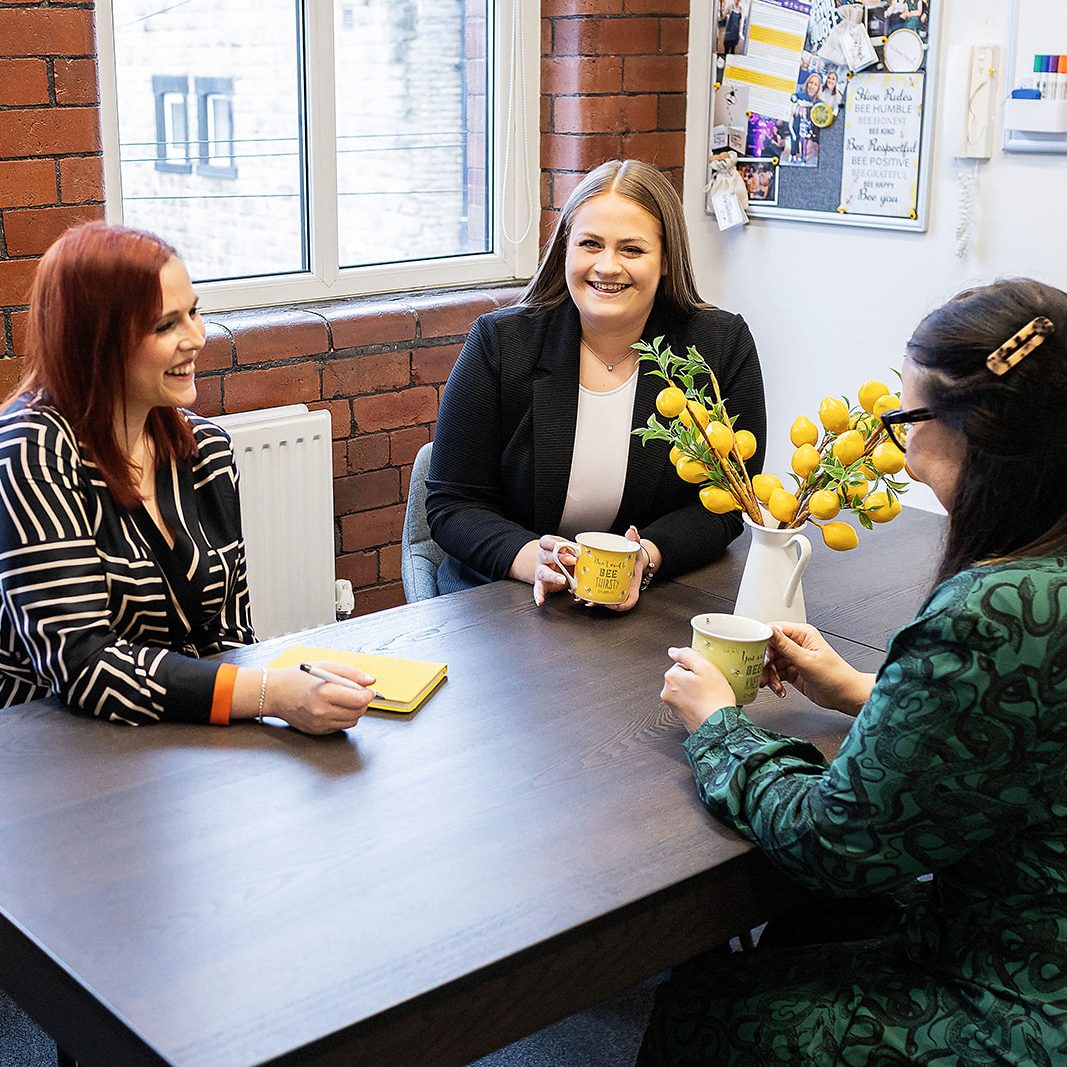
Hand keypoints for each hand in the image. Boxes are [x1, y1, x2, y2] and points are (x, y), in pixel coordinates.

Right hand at [266, 662, 375, 733]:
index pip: (359, 700)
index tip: (367, 690)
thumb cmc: (298, 678)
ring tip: (342, 699)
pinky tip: (332, 707)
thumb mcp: (326, 666)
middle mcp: (322, 711)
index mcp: (324, 693)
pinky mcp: (317, 731)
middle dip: (362, 703)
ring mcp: (319, 724)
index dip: (368, 694)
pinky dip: (342, 717)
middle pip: (358, 712)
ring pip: (351, 721)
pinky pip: (340, 726)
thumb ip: (351, 673)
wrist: (275, 694)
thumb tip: (371, 681)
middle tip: (356, 693)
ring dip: (353, 711)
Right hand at [532, 533, 574, 605]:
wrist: (551, 566)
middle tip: (572, 560)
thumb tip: (586, 552)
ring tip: (562, 580)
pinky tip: (540, 601)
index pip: (547, 541)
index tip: (564, 545)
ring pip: (544, 572)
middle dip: (559, 557)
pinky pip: (538, 589)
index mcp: (548, 546)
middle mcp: (542, 557)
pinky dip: (539, 595)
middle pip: (546, 555)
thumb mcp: (568, 550)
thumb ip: (574, 550)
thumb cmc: (562, 557)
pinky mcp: (541, 583)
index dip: (555, 543)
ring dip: (553, 576)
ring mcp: (541, 570)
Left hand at [661, 646, 737, 733]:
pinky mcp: (682, 716)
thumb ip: (686, 654)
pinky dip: (699, 702)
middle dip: (697, 679)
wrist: (719, 727)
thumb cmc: (714, 699)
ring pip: (688, 690)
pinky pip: (691, 703)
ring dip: (698, 691)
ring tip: (711, 695)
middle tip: (711, 684)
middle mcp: (668, 692)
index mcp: (670, 677)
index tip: (707, 673)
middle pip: (684, 677)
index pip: (682, 663)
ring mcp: (674, 706)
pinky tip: (709, 704)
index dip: (698, 667)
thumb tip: (673, 651)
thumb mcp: (704, 666)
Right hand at [759, 623, 873, 715]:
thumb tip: (770, 630)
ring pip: (771, 663)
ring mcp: (795, 658)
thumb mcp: (807, 660)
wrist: (846, 696)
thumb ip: (785, 645)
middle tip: (763, 675)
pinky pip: (776, 673)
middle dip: (764, 664)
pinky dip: (774, 682)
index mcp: (802, 634)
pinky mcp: (793, 671)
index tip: (757, 655)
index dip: (763, 643)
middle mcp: (797, 644)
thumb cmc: (836, 677)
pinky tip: (780, 689)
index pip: (774, 631)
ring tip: (773, 686)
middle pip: (769, 649)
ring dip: (769, 675)